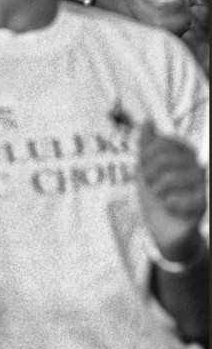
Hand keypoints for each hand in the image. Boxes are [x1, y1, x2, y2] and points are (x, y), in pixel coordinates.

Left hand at [137, 121, 206, 259]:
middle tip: (152, 185)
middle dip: (149, 174)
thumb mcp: (146, 169)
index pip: (163, 143)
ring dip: (157, 191)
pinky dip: (167, 205)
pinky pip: (177, 199)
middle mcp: (196, 167)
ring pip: (169, 178)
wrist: (163, 227)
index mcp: (184, 156)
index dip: (148, 155)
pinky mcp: (202, 204)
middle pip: (164, 160)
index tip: (146, 167)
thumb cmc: (156, 197)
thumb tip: (147, 121)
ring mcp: (201, 186)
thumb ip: (146, 145)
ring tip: (162, 197)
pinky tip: (171, 207)